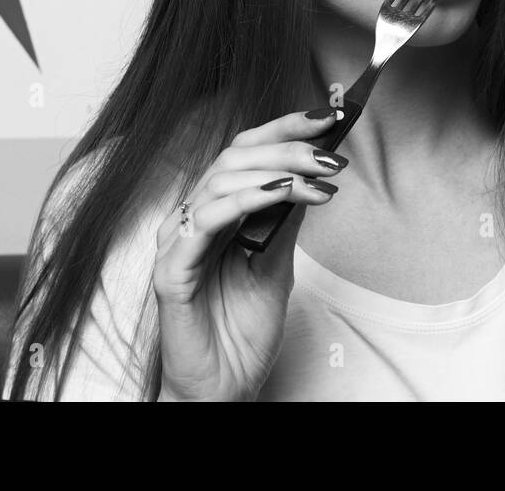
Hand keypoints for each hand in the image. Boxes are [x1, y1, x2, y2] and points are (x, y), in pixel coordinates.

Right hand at [153, 109, 344, 400]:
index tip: (329, 117)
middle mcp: (193, 219)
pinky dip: (245, 201)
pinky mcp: (172, 272)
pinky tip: (281, 195)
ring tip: (320, 178)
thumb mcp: (278, 262)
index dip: (284, 127)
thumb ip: (285, 219)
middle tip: (332, 155)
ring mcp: (178, 243)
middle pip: (234, 158)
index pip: (245, 152)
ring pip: (220, 182)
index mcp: (216, 211)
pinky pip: (203, 222)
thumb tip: (314, 170)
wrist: (226, 386)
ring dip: (277, 172)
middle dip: (289, 147)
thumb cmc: (242, 329)